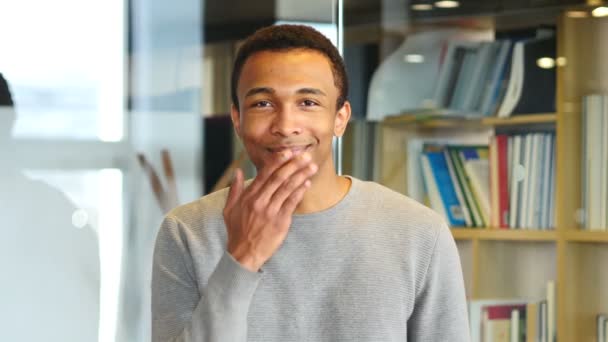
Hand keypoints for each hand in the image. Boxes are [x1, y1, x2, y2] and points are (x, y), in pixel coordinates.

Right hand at [223, 151, 317, 271]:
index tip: (288, 152)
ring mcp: (271, 212)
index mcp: (249, 196)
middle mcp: (260, 202)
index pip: (264, 173)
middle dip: (293, 164)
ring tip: (311, 166)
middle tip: (304, 155)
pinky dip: (300, 192)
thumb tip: (237, 172)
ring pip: (288, 188)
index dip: (277, 161)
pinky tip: (307, 184)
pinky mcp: (280, 222)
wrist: (243, 254)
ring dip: (301, 175)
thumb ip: (235, 189)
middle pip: (279, 178)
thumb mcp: (229, 209)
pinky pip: (292, 203)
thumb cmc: (237, 232)